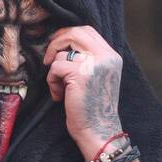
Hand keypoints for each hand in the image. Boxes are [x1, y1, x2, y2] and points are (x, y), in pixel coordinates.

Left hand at [42, 25, 123, 158]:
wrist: (99, 131)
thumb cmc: (93, 108)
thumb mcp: (98, 77)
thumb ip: (89, 58)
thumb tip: (64, 42)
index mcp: (112, 56)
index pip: (88, 31)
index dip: (68, 34)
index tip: (57, 46)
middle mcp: (106, 57)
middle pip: (75, 33)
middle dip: (57, 43)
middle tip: (48, 59)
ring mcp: (94, 64)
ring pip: (62, 53)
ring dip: (55, 71)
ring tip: (61, 88)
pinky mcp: (80, 74)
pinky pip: (56, 68)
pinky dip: (52, 82)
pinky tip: (60, 96)